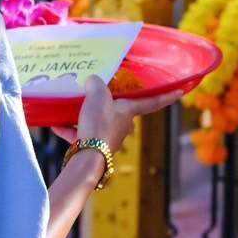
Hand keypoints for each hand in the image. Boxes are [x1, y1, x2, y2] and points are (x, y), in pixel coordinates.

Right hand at [52, 75, 182, 151]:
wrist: (88, 158)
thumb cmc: (98, 124)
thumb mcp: (97, 96)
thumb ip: (96, 83)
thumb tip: (92, 80)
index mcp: (129, 112)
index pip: (153, 101)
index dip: (167, 95)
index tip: (181, 92)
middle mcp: (123, 126)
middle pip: (118, 111)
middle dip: (107, 104)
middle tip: (94, 94)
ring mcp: (109, 138)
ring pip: (97, 122)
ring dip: (84, 116)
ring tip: (69, 107)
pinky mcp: (94, 147)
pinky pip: (82, 134)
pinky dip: (70, 129)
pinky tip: (56, 125)